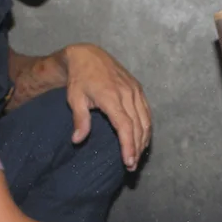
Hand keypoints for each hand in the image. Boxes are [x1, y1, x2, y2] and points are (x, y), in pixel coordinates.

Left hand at [62, 43, 151, 170]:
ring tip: (137, 157)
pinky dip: (146, 127)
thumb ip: (80, 120)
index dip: (128, 146)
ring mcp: (135, 90)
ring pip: (145, 120)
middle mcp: (127, 93)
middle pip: (138, 126)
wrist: (88, 55)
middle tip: (131, 166)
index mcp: (111, 96)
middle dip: (136, 148)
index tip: (128, 162)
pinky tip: (142, 139)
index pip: (125, 126)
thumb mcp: (74, 98)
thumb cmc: (79, 79)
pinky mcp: (138, 88)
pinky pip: (146, 111)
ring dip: (143, 140)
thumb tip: (77, 140)